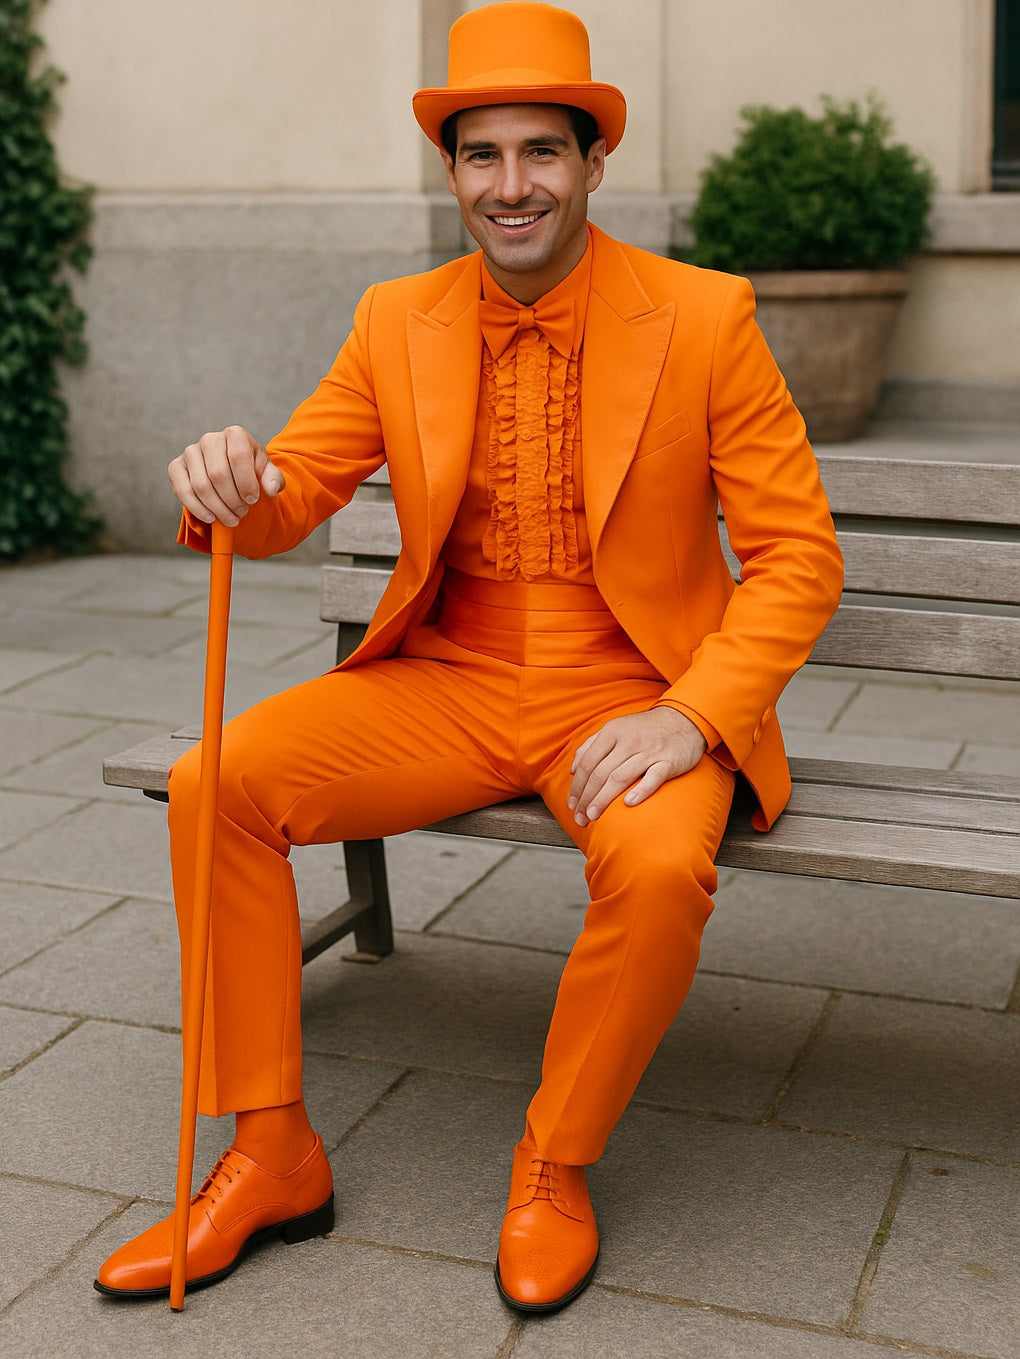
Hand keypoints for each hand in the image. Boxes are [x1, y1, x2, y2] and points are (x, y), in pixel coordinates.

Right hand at [168, 425, 284, 525]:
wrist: (231, 472)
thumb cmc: (251, 471)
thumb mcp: (267, 473)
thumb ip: (273, 480)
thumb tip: (271, 489)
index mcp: (235, 434)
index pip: (238, 456)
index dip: (246, 483)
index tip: (253, 500)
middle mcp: (210, 439)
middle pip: (218, 474)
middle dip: (232, 500)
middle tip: (242, 513)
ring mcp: (190, 452)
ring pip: (201, 485)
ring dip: (218, 507)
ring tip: (231, 518)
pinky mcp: (176, 467)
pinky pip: (183, 490)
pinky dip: (197, 508)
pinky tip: (211, 518)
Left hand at [568, 708, 707, 827]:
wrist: (683, 720)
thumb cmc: (645, 729)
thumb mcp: (616, 728)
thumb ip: (592, 745)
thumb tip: (573, 768)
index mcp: (612, 732)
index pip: (588, 762)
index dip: (577, 785)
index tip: (572, 804)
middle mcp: (629, 741)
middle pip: (601, 772)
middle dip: (587, 797)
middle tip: (580, 817)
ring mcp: (649, 751)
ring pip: (621, 777)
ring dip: (604, 798)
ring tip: (593, 815)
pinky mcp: (668, 761)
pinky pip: (653, 777)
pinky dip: (640, 790)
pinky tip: (629, 804)